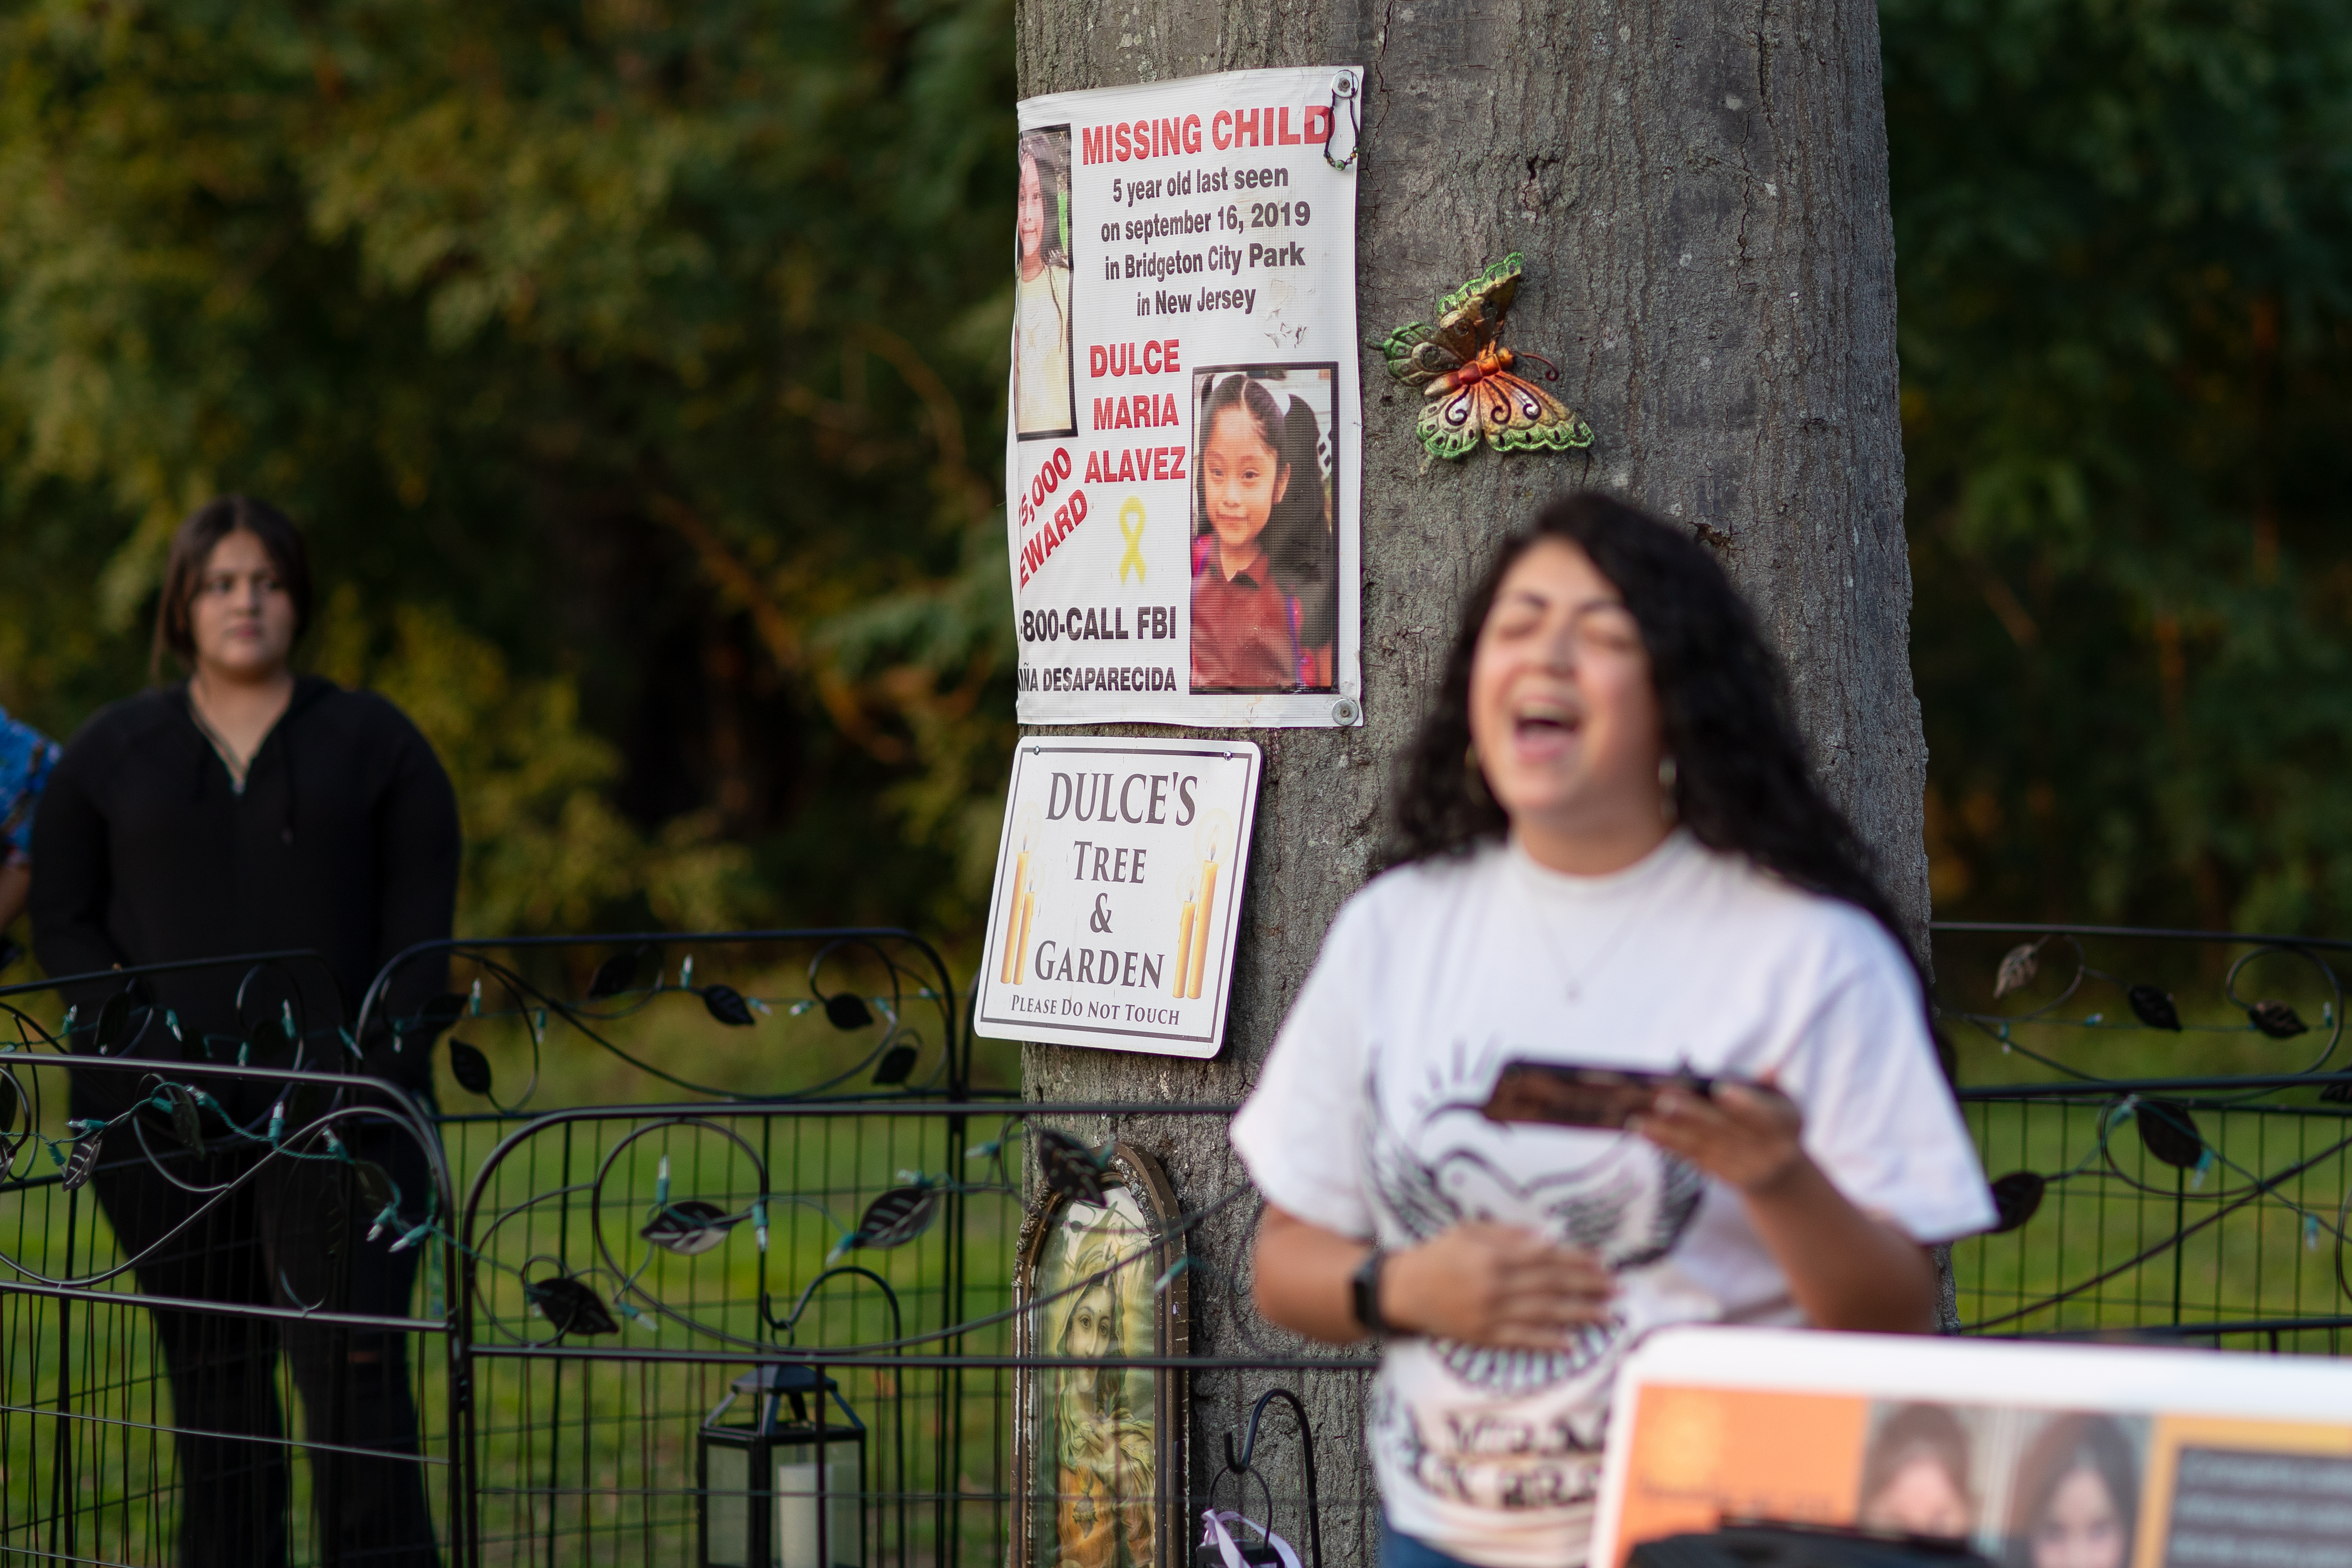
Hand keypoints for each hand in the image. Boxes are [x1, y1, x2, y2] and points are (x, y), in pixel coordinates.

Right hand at [1383, 1221, 1616, 1347]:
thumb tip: (1547, 1239)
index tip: (1602, 1264)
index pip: (1547, 1257)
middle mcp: (1495, 1283)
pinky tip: (1570, 1343)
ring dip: (1578, 1315)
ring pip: (1543, 1314)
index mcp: (1494, 1254)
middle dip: (1587, 1287)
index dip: (1577, 1261)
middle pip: (1551, 1285)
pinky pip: (1520, 1340)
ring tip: (1606, 1316)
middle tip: (1616, 1290)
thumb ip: (1508, 1233)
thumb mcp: (1469, 1231)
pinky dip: (1546, 1342)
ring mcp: (1489, 1312)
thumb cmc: (1439, 1254)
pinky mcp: (1482, 1336)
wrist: (1403, 1289)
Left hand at [1631, 1071, 1807, 1193]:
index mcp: (1786, 1126)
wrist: (1780, 1175)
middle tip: (1665, 1100)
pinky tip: (1645, 1131)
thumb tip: (1767, 1068)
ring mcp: (1745, 1168)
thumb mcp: (1783, 1102)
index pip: (1765, 1116)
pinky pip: (1692, 1158)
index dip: (1744, 1104)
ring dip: (1669, 1133)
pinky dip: (1667, 1144)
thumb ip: (1771, 1085)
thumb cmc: (1775, 1121)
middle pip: (1725, 1132)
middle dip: (1693, 1115)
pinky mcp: (1723, 1178)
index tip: (1720, 1089)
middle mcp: (1768, 1152)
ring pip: (1703, 1147)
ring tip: (1640, 1119)